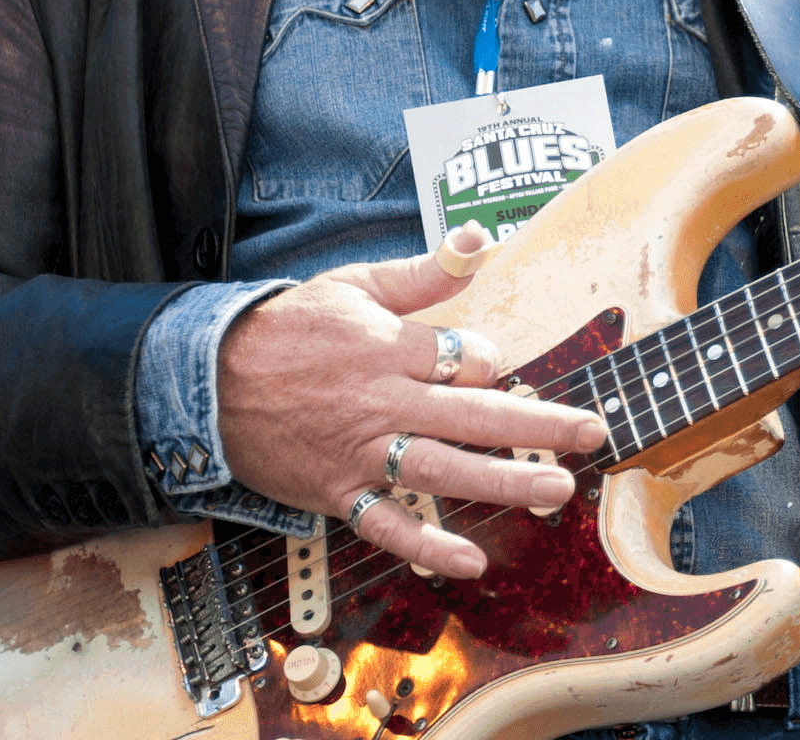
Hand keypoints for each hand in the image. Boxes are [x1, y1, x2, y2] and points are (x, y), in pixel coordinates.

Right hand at [215, 224, 605, 577]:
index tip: (492, 367)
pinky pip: (386, 523)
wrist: (209, 381)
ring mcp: (361, 451)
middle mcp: (383, 401)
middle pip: (474, 414)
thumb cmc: (286, 330)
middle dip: (538, 425)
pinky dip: (427, 545)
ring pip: (444, 468)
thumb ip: (421, 272)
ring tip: (556, 489)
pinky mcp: (337, 490)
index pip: (467, 358)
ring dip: (503, 482)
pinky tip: (470, 560)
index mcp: (389, 346)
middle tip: (591, 432)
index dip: (491, 363)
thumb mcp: (352, 284)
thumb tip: (478, 240)